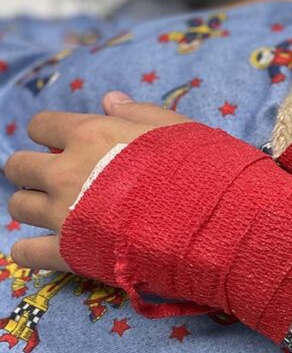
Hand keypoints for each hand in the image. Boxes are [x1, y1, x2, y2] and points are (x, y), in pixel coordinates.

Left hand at [4, 92, 188, 269]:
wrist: (212, 220)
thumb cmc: (200, 169)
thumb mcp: (176, 129)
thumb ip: (138, 113)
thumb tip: (109, 99)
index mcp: (90, 136)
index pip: (41, 125)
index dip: (52, 134)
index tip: (68, 144)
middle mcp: (66, 172)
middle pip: (18, 166)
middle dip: (34, 170)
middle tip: (61, 179)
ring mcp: (63, 214)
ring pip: (18, 206)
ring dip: (34, 207)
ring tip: (60, 213)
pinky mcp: (69, 251)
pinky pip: (24, 253)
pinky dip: (32, 250)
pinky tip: (49, 247)